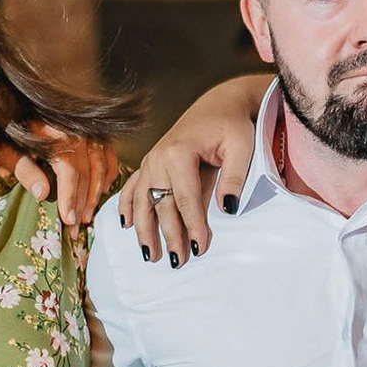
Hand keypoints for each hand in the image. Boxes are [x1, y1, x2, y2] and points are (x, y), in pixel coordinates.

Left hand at [0, 125, 119, 227]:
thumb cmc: (8, 130)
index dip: (70, 198)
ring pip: (102, 168)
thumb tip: (43, 195)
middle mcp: (80, 134)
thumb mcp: (8, 151)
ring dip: (96, 195)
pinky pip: (109, 156)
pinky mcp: (94, 133)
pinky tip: (103, 190)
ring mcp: (90, 133)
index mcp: (59, 138)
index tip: (69, 220)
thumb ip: (26, 171)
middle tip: (77, 227)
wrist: (13, 106)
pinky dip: (108, 174)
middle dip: (83, 204)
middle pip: (88, 175)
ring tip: (88, 215)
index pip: (71, 173)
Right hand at [116, 77, 265, 266]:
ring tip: (150, 255)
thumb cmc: (232, 125)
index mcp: (179, 153)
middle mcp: (158, 158)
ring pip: (143, 202)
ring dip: (144, 230)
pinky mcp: (149, 163)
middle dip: (169, 235)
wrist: (219, 103)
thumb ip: (234, 177)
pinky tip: (125, 225)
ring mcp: (150, 161)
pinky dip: (127, 206)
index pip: (185, 199)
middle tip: (177, 262)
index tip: (200, 249)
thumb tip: (228, 210)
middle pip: (161, 205)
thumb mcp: (242, 147)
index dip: (192, 226)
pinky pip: (132, 188)